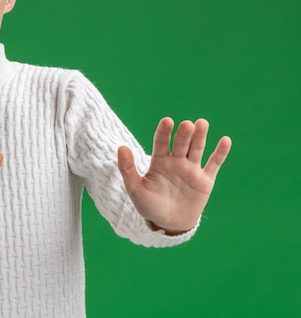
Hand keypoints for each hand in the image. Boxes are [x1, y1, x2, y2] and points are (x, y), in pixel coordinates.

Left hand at [117, 117, 230, 233]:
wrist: (168, 224)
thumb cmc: (149, 205)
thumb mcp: (135, 189)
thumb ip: (127, 169)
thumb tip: (121, 147)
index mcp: (159, 161)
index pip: (161, 142)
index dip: (164, 132)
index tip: (167, 121)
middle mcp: (176, 161)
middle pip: (180, 143)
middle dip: (184, 133)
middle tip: (187, 124)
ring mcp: (191, 169)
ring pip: (196, 149)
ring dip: (200, 137)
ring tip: (202, 123)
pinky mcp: (205, 180)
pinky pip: (214, 164)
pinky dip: (220, 153)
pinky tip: (225, 141)